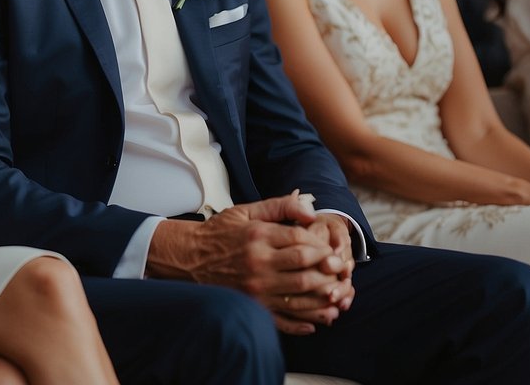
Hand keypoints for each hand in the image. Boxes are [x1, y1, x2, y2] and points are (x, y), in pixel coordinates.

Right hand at [147, 194, 347, 334]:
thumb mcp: (246, 211)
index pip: (302, 240)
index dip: (322, 244)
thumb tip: (311, 210)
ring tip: (335, 290)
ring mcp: (256, 288)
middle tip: (340, 268)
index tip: (329, 247)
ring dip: (325, 294)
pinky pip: (285, 319)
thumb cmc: (220, 233)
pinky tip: (318, 318)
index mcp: (258, 237)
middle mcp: (258, 263)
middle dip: (329, 268)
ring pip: (302, 294)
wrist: (189, 258)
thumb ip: (280, 206)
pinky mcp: (253, 306)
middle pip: (306, 267)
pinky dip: (305, 322)